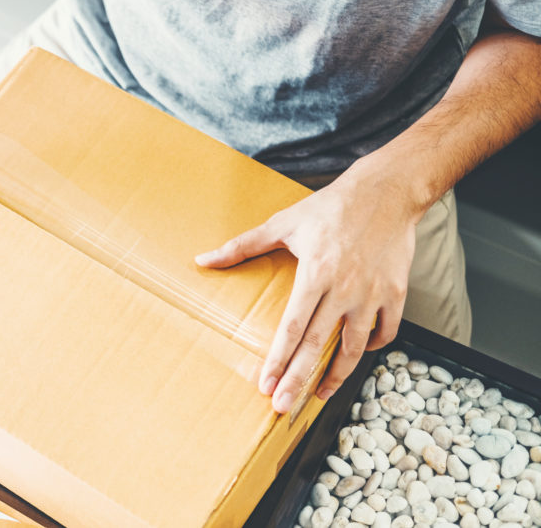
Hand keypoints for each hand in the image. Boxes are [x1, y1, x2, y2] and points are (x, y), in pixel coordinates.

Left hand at [194, 162, 422, 412]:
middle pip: (319, 346)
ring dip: (335, 375)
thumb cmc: (330, 207)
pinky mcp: (396, 293)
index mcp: (316, 274)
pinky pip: (385, 332)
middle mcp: (345, 290)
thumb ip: (241, 246)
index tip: (265, 383)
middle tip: (282, 406)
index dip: (278, 359)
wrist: (386, 192)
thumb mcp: (282, 223)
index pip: (293, 327)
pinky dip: (371, 348)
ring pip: (354, 348)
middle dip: (299, 380)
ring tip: (318, 395)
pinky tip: (355, 355)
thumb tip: (202, 260)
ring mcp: (373, 294)